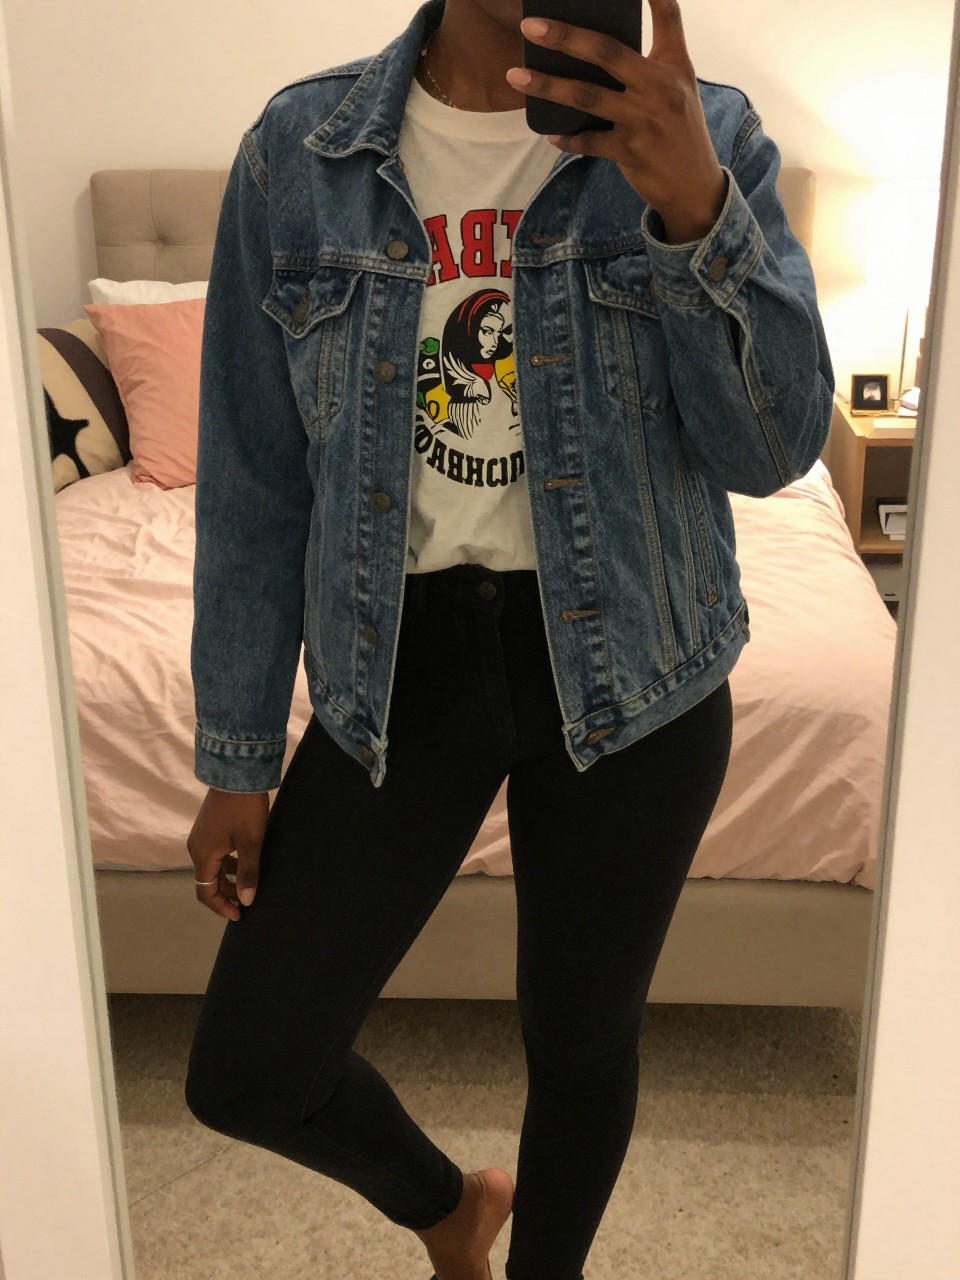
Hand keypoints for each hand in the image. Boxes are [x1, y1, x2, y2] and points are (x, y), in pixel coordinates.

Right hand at [187, 788, 269, 920]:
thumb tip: (246, 901)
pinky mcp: (208, 827)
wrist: (236, 773)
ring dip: (228, 878)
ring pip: (212, 867)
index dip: (221, 906)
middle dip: (226, 894)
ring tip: (249, 883)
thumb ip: (248, 873)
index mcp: (203, 855)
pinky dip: (227, 864)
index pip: (205, 892)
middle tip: (248, 901)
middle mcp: (196, 848)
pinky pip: (215, 854)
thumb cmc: (245, 809)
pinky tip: (244, 861)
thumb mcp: (251, 842)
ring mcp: (201, 836)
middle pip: (207, 881)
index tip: (240, 915)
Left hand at [506, 0, 727, 243]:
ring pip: (587, 96)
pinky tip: (549, 134)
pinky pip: (589, 142)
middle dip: (566, 37)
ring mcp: (643, 119)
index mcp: (674, 66)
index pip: (668, 17)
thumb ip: (650, 66)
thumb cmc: (680, 132)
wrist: (694, 186)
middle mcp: (659, 87)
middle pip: (606, 52)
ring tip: (517, 76)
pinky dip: (567, 139)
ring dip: (548, 85)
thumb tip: (598, 52)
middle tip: (531, 27)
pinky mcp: (630, 150)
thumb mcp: (679, 90)